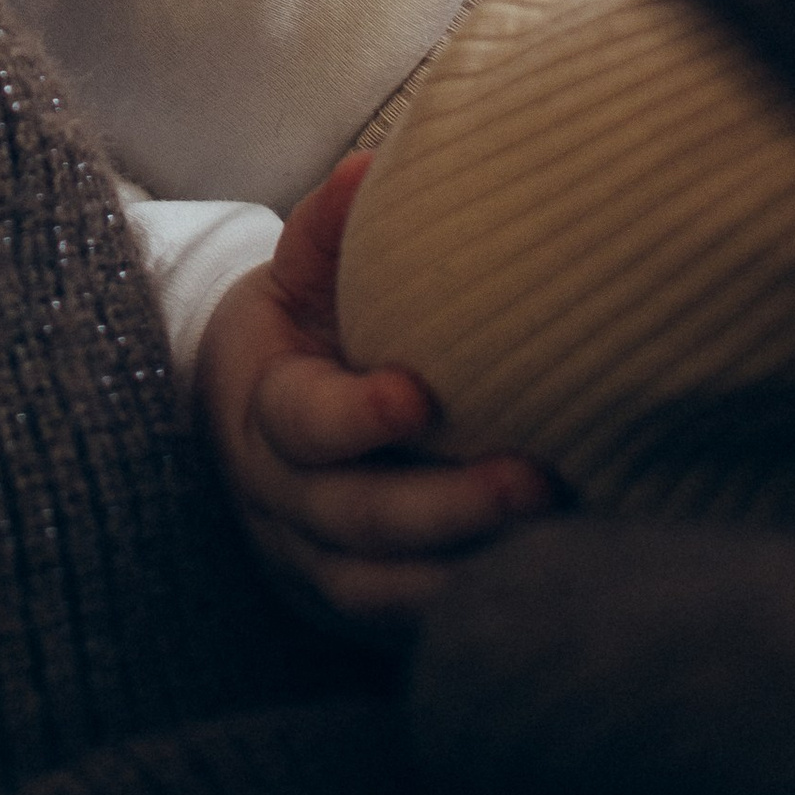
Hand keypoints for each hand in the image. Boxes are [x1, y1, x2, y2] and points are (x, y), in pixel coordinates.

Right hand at [198, 158, 553, 635]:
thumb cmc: (291, 336)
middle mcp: (280, 503)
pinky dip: (463, 612)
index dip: (356, 417)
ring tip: (553, 543)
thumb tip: (373, 168)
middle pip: (356, 520)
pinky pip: (401, 626)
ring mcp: (312, 566)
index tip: (421, 395)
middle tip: (535, 482)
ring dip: (465, 571)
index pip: (301, 424)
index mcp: (263, 410)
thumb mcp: (292, 278)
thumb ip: (326, 230)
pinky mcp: (351, 608)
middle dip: (446, 509)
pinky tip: (537, 586)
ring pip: (381, 590)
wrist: (241, 429)